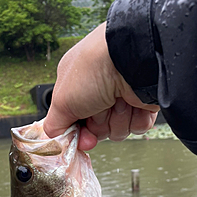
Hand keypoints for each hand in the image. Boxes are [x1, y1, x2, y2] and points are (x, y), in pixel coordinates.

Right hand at [43, 23, 159, 149]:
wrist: (132, 59)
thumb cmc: (93, 70)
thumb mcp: (61, 101)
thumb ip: (53, 124)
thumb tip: (54, 138)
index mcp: (77, 86)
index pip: (75, 123)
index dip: (79, 133)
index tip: (81, 136)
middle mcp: (99, 92)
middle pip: (97, 130)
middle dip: (100, 125)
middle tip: (101, 107)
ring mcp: (122, 98)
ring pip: (118, 130)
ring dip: (119, 120)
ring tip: (119, 100)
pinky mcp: (143, 104)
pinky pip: (138, 127)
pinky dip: (137, 118)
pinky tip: (134, 103)